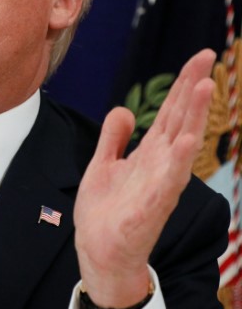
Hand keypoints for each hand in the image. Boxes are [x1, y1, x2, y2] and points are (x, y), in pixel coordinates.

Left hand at [73, 49, 215, 307]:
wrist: (99, 251)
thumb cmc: (106, 210)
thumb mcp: (103, 164)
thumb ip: (113, 138)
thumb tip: (124, 110)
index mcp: (150, 153)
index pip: (170, 112)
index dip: (182, 84)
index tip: (200, 57)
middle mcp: (161, 164)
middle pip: (180, 119)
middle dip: (193, 89)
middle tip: (208, 57)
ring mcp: (159, 184)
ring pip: (181, 144)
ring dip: (193, 116)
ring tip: (204, 87)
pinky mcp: (150, 206)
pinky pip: (167, 181)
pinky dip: (178, 161)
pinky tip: (187, 141)